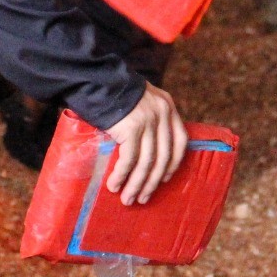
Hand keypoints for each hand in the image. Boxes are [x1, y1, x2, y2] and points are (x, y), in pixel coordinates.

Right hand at [105, 84, 187, 204]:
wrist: (96, 77)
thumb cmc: (113, 91)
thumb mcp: (141, 100)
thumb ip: (148, 118)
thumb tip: (146, 149)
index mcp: (168, 106)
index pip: (180, 141)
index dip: (173, 164)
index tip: (163, 180)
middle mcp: (162, 114)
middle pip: (164, 157)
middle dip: (152, 182)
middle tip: (142, 199)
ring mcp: (148, 121)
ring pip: (147, 163)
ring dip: (137, 185)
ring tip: (128, 199)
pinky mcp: (131, 128)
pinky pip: (129, 159)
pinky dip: (122, 175)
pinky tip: (114, 185)